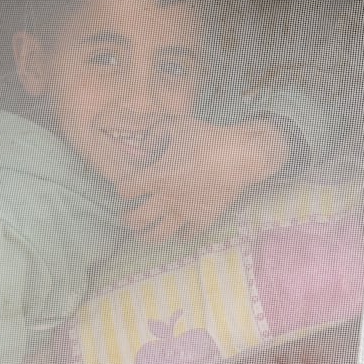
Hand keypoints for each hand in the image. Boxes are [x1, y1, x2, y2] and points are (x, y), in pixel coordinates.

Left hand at [114, 117, 289, 242]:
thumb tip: (144, 146)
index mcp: (156, 177)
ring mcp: (185, 212)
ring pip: (159, 234)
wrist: (240, 156)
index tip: (125, 189)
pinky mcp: (203, 220)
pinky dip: (180, 234)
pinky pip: (187, 234)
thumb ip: (154, 134)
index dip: (122, 189)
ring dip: (147, 236)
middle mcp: (166, 199)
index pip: (126, 190)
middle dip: (128, 220)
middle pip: (137, 219)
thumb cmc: (208, 138)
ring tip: (142, 236)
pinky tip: (178, 231)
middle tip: (127, 219)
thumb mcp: (176, 126)